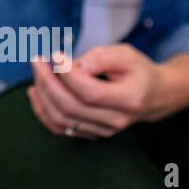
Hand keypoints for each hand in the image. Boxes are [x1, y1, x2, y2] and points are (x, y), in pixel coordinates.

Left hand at [26, 45, 162, 139]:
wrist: (153, 96)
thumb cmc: (138, 71)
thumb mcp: (126, 54)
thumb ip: (101, 57)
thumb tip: (73, 66)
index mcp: (129, 99)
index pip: (91, 93)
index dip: (68, 75)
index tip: (55, 55)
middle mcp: (116, 120)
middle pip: (72, 107)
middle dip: (48, 82)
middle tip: (38, 60)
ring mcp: (103, 131)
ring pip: (62, 120)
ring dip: (42, 95)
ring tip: (37, 72)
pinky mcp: (91, 133)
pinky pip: (60, 128)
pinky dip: (42, 111)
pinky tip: (35, 92)